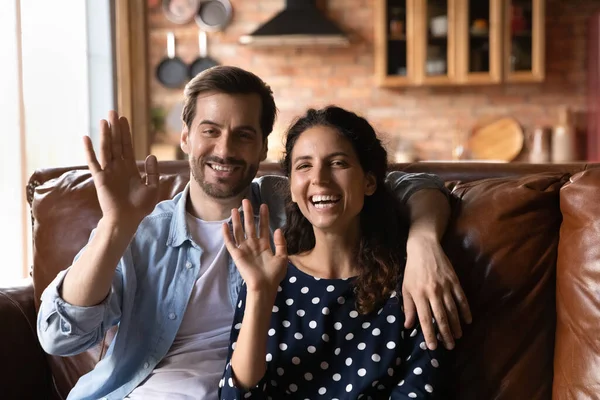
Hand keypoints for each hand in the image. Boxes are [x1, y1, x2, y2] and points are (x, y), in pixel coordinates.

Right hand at [84, 111, 158, 227]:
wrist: (128, 220)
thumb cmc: (140, 208)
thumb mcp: (153, 188)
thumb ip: (153, 172)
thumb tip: (150, 155)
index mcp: (130, 169)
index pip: (127, 146)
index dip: (125, 133)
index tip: (123, 119)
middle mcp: (118, 167)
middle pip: (116, 143)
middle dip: (115, 128)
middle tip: (113, 112)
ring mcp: (109, 172)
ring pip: (106, 149)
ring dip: (105, 134)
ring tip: (104, 120)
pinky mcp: (100, 178)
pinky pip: (93, 162)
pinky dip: (89, 150)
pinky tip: (86, 138)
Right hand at [222, 199, 287, 292]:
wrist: (265, 287)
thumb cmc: (274, 275)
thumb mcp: (282, 258)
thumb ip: (280, 243)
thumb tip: (278, 229)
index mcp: (265, 245)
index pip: (264, 227)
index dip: (264, 217)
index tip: (264, 205)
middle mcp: (254, 245)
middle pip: (250, 225)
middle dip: (249, 213)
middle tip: (247, 200)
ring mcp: (245, 249)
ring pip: (239, 231)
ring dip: (237, 220)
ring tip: (235, 209)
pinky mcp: (237, 255)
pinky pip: (230, 243)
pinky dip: (227, 234)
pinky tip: (225, 225)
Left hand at [402, 234, 471, 349]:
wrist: (424, 248)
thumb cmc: (412, 269)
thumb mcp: (406, 287)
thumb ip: (408, 307)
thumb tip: (409, 325)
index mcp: (419, 294)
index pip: (425, 318)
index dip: (429, 334)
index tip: (433, 347)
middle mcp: (433, 292)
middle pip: (441, 317)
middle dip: (445, 334)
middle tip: (450, 346)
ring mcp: (445, 286)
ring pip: (452, 310)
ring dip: (456, 325)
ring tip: (458, 337)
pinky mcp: (455, 281)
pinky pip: (462, 299)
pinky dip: (465, 311)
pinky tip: (467, 321)